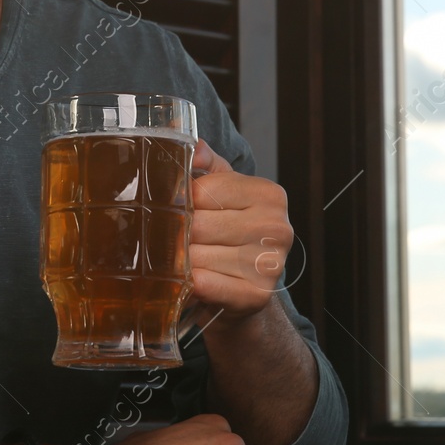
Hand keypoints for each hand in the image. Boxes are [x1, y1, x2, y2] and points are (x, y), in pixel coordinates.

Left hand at [187, 139, 293, 319]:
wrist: (244, 291)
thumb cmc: (230, 234)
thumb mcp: (224, 192)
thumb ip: (208, 166)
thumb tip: (194, 149)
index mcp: (268, 194)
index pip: (203, 190)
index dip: (181, 202)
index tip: (175, 210)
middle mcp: (275, 227)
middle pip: (199, 224)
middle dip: (177, 234)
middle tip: (169, 240)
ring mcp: (269, 263)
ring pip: (198, 256)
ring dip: (181, 262)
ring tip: (179, 262)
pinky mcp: (256, 295)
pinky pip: (207, 284)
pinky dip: (191, 284)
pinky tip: (189, 282)